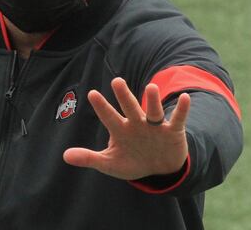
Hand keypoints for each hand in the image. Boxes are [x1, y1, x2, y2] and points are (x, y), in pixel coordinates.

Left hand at [62, 78, 189, 179]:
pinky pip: (178, 119)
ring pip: (153, 111)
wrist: (159, 169)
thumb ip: (89, 158)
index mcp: (120, 130)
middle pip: (129, 107)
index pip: (109, 117)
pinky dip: (182, 110)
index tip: (92, 93)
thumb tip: (65, 156)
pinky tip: (185, 98)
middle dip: (124, 96)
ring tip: (150, 87)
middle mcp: (137, 123)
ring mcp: (155, 126)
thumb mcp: (110, 163)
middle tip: (116, 81)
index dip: (101, 107)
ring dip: (152, 101)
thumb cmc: (132, 161)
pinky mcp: (173, 132)